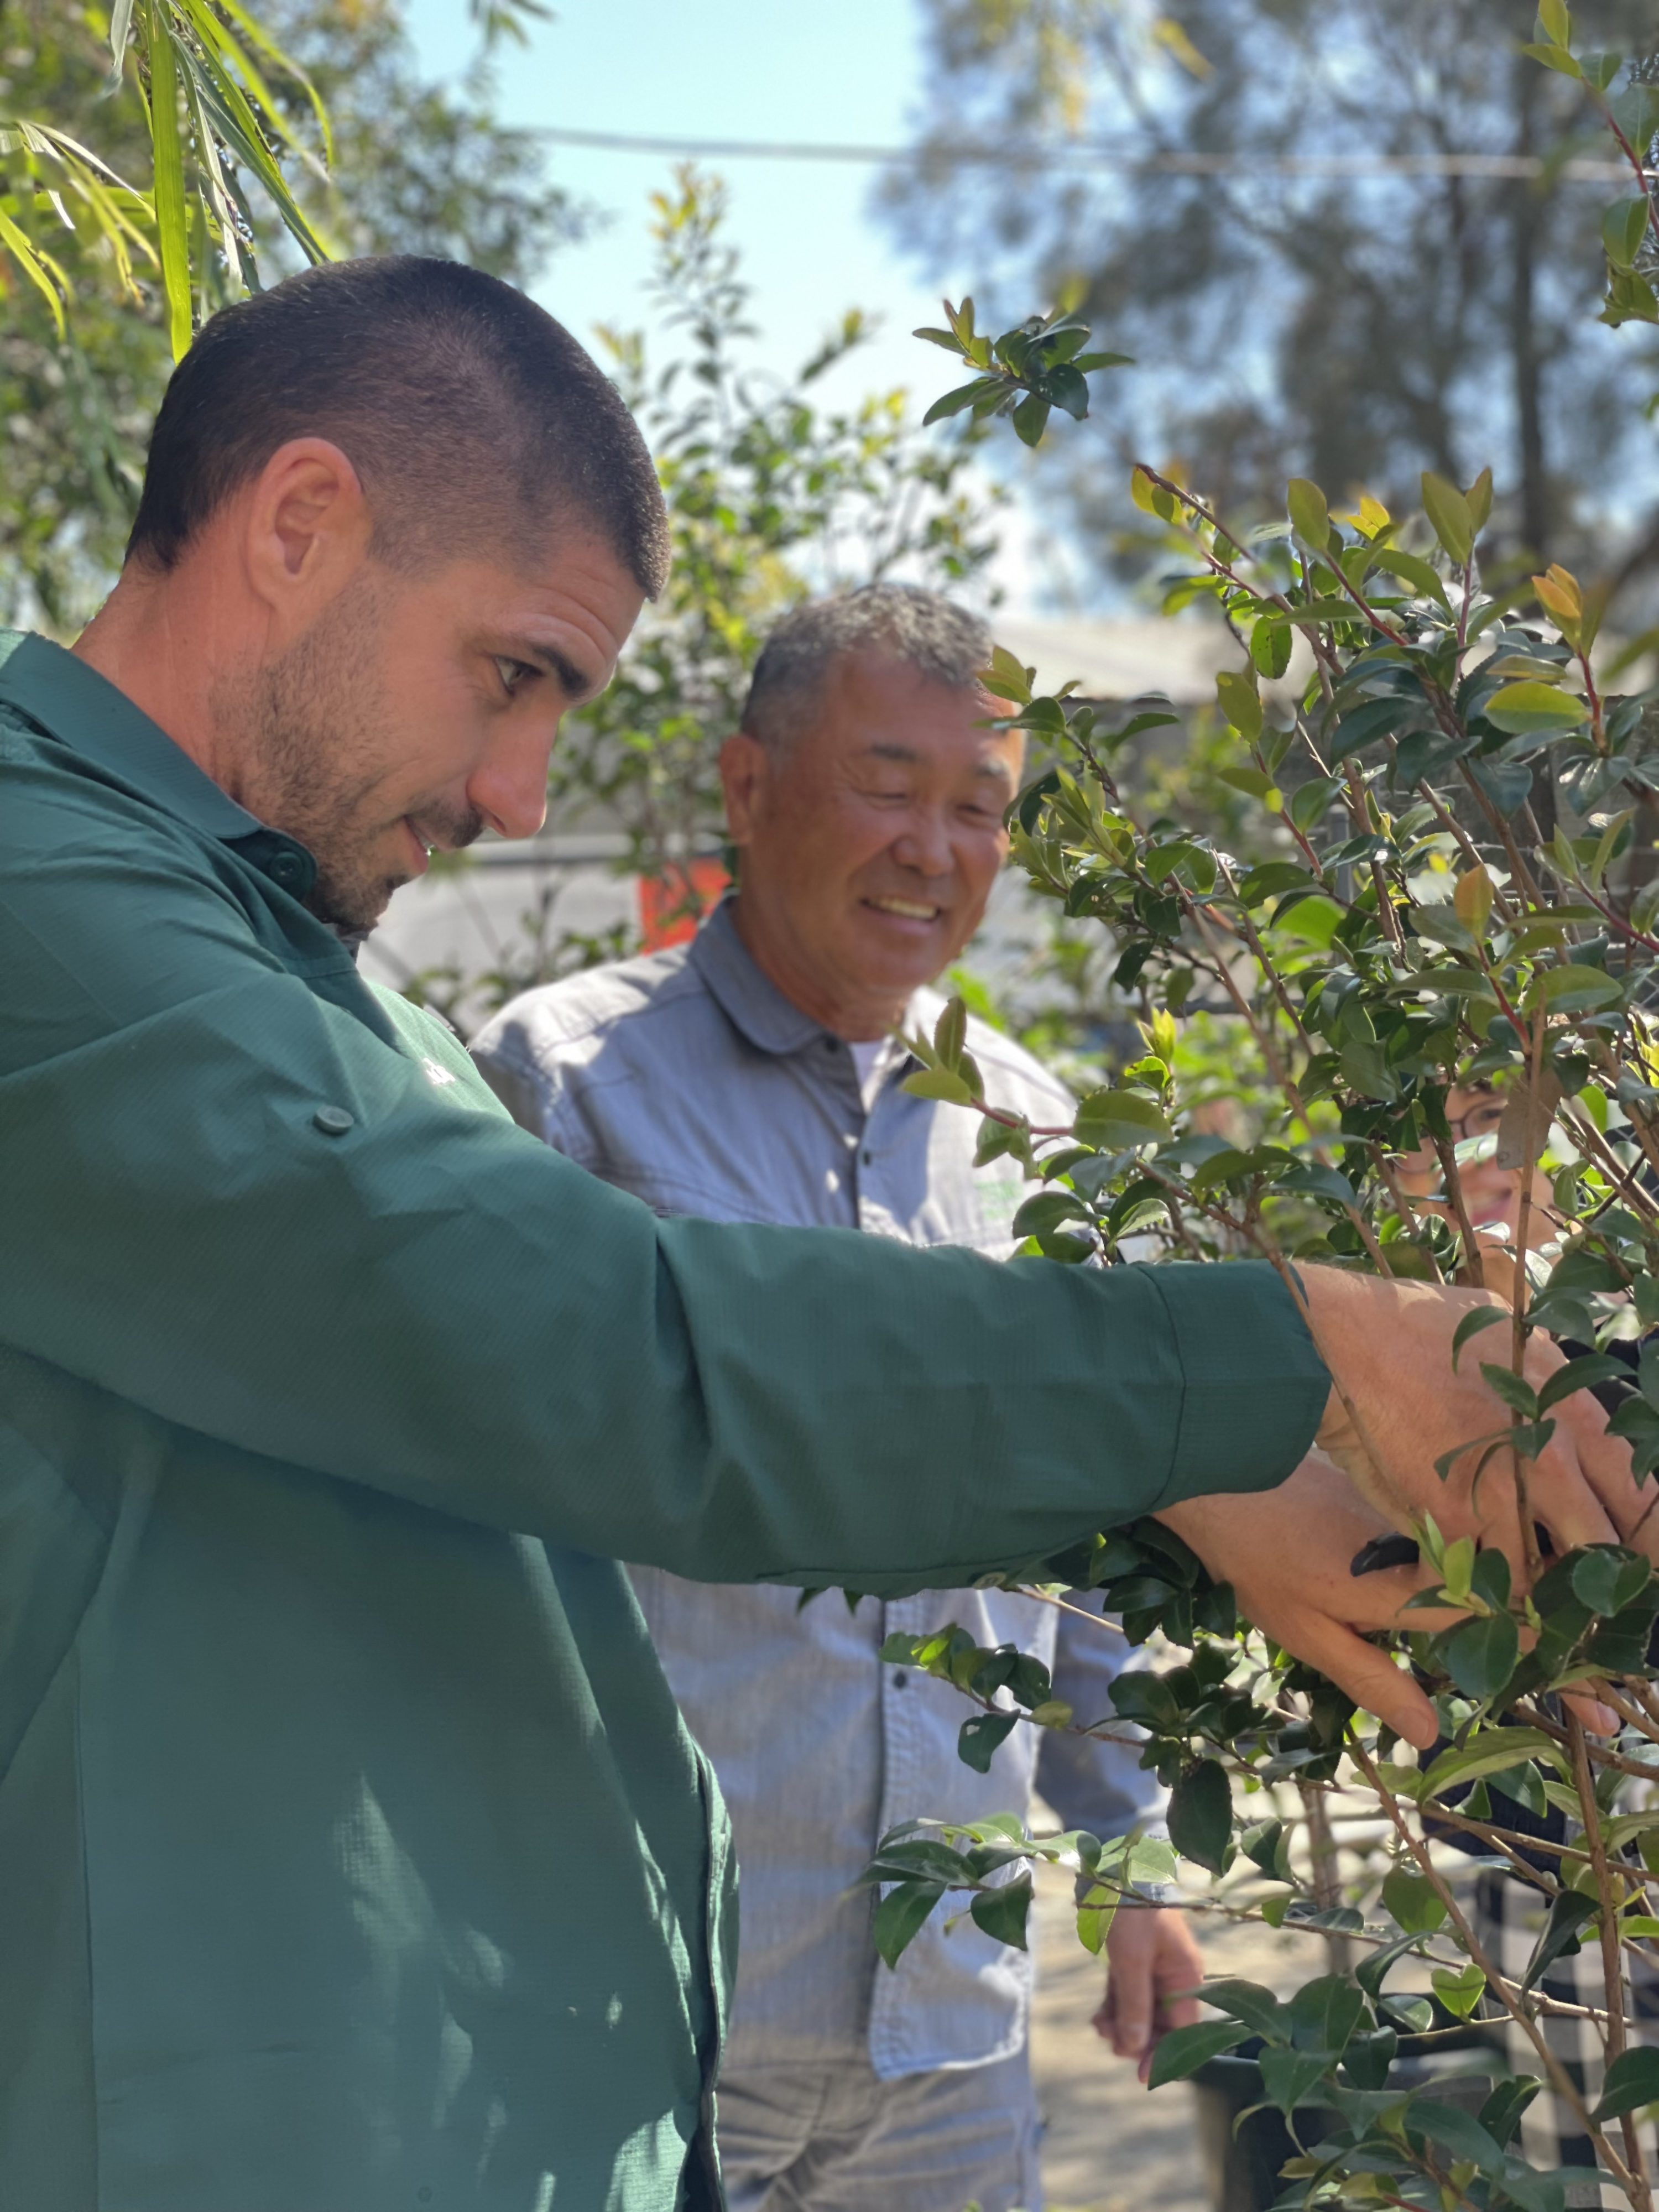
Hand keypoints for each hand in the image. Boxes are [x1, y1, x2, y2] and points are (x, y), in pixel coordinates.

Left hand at [1095, 1901, 1204, 2083]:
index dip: (1164, 2055)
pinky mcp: (1132, 1963)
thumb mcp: (1131, 1959)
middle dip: (1137, 2039)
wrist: (1111, 1868)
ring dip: (1122, 2026)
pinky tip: (1099, 2019)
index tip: (1142, 2077)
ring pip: (1141, 2012)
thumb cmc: (1130, 1912)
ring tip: (1099, 2027)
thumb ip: (1135, 2004)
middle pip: (1161, 2025)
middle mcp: (1174, 1977)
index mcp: (1186, 1975)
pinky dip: (1114, 2010)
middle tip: (1110, 2042)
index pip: (1183, 2029)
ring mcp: (1152, 1970)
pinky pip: (1127, 1996)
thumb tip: (1135, 2048)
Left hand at [1157, 1455, 1459, 1748]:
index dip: (1487, 1640)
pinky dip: (1394, 1548)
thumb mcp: (1309, 1635)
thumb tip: (1431, 1734)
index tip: (1486, 1656)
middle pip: (1462, 1585)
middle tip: (1375, 1619)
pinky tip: (1341, 1551)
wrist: (1214, 1479)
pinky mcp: (1382, 1483)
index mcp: (1401, 1583)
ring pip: (1436, 1555)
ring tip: (1343, 1582)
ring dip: (1414, 1578)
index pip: (1476, 1616)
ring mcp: (1399, 1503)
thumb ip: (1373, 1680)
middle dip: (1441, 1612)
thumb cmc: (1255, 1567)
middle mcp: (1415, 1535)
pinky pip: (1410, 1526)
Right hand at [1298, 1267, 1638, 1577]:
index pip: (1640, 1488)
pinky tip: (1468, 1588)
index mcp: (1571, 1410)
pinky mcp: (1453, 1521)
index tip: (1632, 1548)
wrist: (1342, 1344)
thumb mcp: (1504, 1328)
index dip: (1641, 1530)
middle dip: (1602, 1575)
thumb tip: (1558, 1389)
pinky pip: (1485, 1581)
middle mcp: (1552, 1459)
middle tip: (1589, 1592)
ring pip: (1547, 1576)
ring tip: (1526, 1601)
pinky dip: (1478, 1593)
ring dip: (1537, 1592)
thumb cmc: (1415, 1323)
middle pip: (1606, 1544)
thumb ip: (1543, 1371)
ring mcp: (1505, 1494)